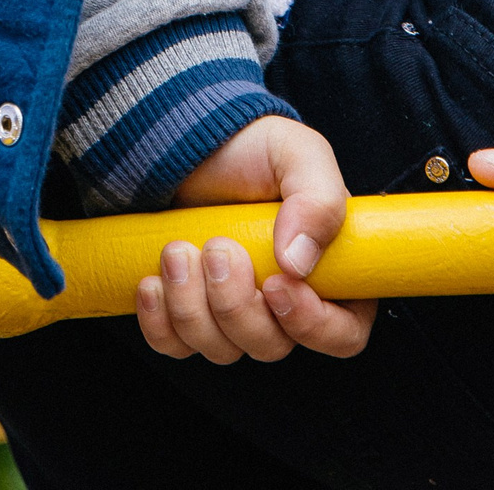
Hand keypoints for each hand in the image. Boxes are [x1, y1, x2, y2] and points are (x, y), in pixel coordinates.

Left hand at [135, 115, 373, 365]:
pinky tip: (151, 282)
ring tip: (177, 250)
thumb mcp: (299, 155)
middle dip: (236, 305)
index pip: (341, 335)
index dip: (311, 325)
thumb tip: (299, 261)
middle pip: (270, 346)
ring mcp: (234, 314)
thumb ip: (317, 200)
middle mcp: (284, 306)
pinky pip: (175, 345)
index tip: (275, 285)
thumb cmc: (256, 150)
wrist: (195, 144)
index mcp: (329, 278)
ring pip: (220, 348)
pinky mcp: (190, 312)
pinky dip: (160, 322)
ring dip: (192, 305)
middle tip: (216, 248)